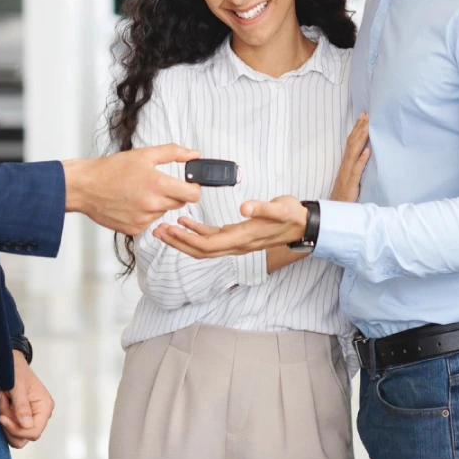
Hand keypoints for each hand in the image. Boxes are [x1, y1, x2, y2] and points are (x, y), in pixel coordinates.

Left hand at [0, 352, 53, 448]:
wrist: (11, 362)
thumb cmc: (16, 370)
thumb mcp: (17, 386)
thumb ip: (22, 406)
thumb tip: (27, 426)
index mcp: (45, 407)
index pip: (33, 432)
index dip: (16, 430)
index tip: (1, 418)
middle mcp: (41, 414)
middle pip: (25, 436)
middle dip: (9, 424)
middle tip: (1, 404)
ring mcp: (32, 417)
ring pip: (17, 435)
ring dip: (6, 420)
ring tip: (2, 400)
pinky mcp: (23, 417)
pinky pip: (13, 428)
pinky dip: (5, 418)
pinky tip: (2, 403)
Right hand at [62, 145, 201, 235]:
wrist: (85, 187)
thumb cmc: (111, 170)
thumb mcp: (144, 154)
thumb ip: (173, 153)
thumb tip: (194, 154)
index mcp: (158, 185)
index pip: (193, 195)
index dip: (193, 188)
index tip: (188, 185)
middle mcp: (153, 205)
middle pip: (179, 203)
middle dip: (173, 194)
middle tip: (155, 184)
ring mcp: (144, 219)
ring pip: (163, 212)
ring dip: (157, 204)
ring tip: (138, 193)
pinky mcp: (134, 229)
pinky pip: (149, 222)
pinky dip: (144, 214)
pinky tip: (131, 204)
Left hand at [153, 195, 306, 257]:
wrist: (301, 224)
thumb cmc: (290, 215)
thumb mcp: (280, 208)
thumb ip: (262, 207)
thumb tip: (244, 207)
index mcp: (242, 238)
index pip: (208, 245)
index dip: (188, 240)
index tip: (171, 230)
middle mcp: (236, 245)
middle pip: (200, 250)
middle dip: (177, 243)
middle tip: (157, 231)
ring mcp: (235, 242)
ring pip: (202, 246)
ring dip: (182, 239)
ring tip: (164, 228)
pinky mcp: (235, 235)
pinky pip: (211, 238)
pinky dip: (195, 231)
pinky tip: (185, 221)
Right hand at [330, 113, 369, 201]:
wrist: (332, 212)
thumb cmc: (343, 197)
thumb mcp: (351, 180)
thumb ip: (356, 168)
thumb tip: (365, 155)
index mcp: (346, 164)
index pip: (352, 143)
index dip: (357, 129)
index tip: (363, 117)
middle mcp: (346, 166)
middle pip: (352, 143)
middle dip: (359, 128)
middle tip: (366, 114)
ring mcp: (347, 174)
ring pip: (354, 153)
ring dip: (361, 138)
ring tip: (368, 126)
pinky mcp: (351, 184)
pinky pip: (357, 170)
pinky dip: (362, 160)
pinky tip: (368, 151)